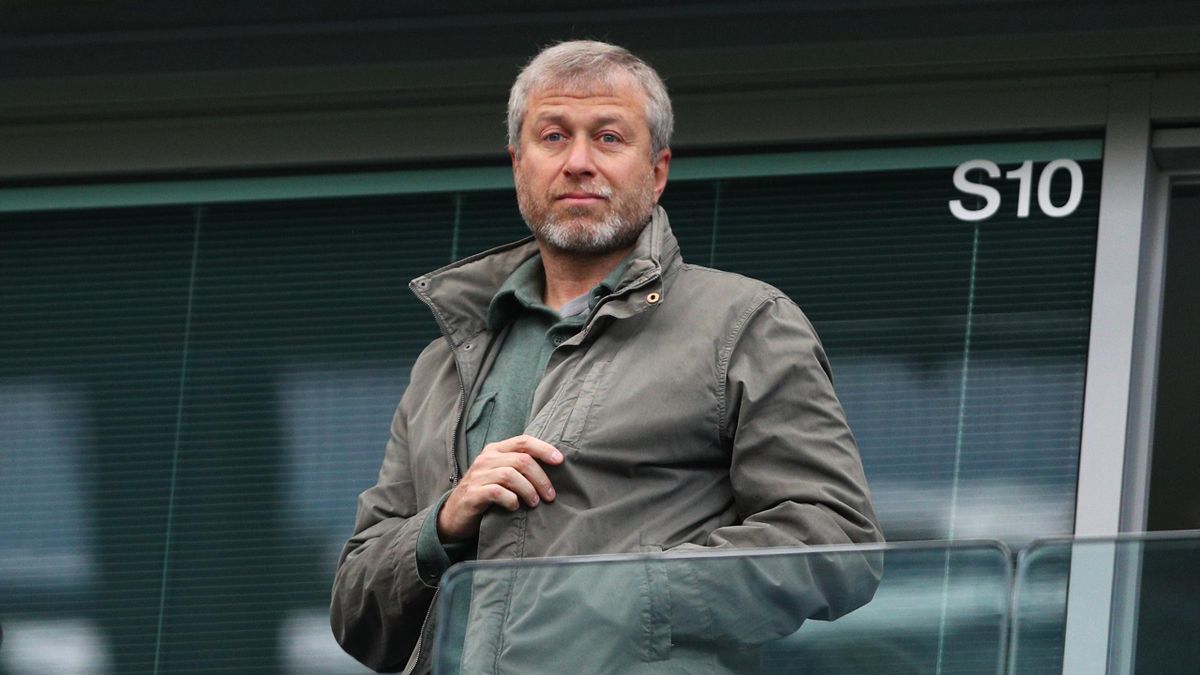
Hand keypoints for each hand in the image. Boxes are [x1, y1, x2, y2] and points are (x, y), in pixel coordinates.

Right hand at [437, 434, 562, 540]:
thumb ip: (519, 467)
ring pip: (511, 475)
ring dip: (528, 490)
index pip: (523, 441)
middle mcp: (486, 459)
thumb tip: (554, 467)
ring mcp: (478, 476)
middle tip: (550, 496)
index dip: (544, 449)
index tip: (560, 461)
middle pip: (522, 460)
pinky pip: (497, 492)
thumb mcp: (501, 475)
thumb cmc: (485, 494)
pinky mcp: (472, 494)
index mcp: (495, 450)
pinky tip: (515, 507)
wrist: (455, 514)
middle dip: (541, 478)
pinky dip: (511, 500)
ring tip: (535, 503)